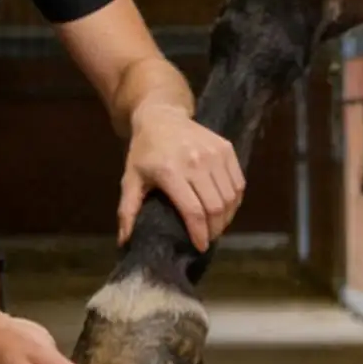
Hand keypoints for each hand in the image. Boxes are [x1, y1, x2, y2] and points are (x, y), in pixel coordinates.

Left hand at [119, 103, 244, 252]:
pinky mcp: (226, 148)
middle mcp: (196, 161)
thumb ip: (128, 210)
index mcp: (170, 171)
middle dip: (214, 229)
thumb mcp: (130, 178)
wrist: (161, 116)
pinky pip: (238, 183)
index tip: (200, 247)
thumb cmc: (144, 151)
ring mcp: (214, 153)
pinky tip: (225, 207)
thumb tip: (124, 241)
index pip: (193, 211)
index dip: (199, 233)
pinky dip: (234, 200)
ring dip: (226, 217)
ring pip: (230, 197)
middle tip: (208, 237)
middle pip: (215, 207)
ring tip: (216, 225)